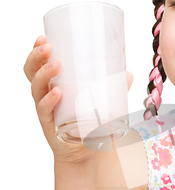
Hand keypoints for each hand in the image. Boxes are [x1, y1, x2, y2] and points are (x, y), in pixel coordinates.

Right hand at [24, 36, 133, 163]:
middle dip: (36, 57)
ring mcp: (46, 110)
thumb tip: (128, 74)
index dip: (36, 51)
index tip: (43, 36)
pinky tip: (56, 92)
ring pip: (36, 88)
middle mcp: (45, 96)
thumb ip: (113, 89)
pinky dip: (49, 101)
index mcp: (53, 85)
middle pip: (31, 72)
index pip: (38, 65)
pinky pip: (45, 111)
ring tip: (55, 64)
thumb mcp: (100, 103)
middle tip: (47, 46)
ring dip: (43, 74)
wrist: (84, 153)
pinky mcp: (50, 125)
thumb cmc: (89, 124)